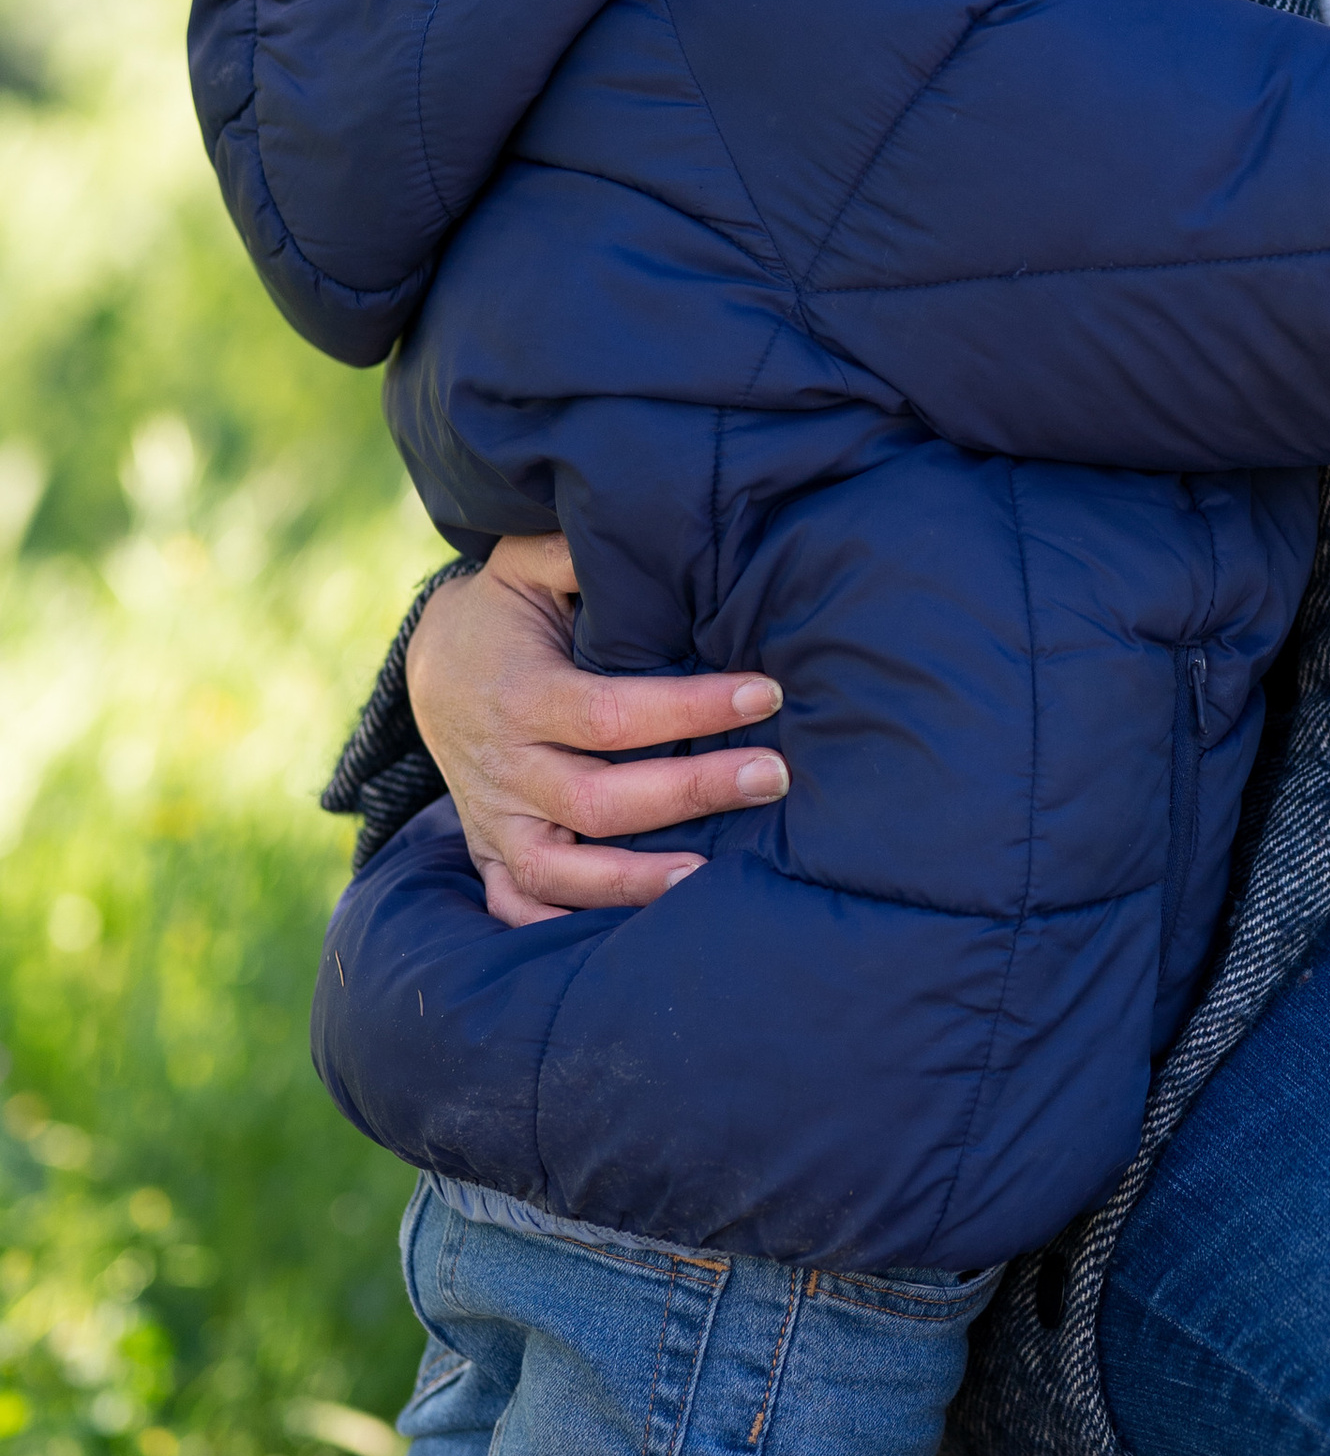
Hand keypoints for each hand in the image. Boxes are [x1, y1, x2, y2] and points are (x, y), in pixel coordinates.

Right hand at [407, 533, 785, 927]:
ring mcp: (495, 820)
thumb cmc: (506, 612)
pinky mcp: (491, 853)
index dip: (691, 708)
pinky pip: (519, 907)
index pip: (613, 713)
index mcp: (521, 694)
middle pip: (601, 800)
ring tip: (712, 875)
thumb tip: (641, 520)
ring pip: (562, 870)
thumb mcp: (528, 566)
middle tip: (774, 776)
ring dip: (636, 881)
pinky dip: (564, 928)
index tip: (767, 693)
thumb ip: (575, 550)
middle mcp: (505, 767)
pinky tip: (632, 934)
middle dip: (693, 791)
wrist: (428, 670)